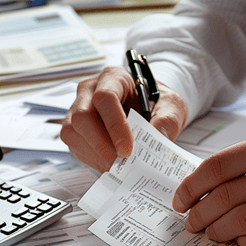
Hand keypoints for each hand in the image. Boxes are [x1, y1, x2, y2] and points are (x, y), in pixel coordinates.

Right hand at [60, 66, 187, 172]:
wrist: (149, 110)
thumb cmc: (157, 104)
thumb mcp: (171, 108)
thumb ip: (167, 122)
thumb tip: (156, 140)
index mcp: (113, 77)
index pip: (105, 97)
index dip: (115, 126)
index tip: (128, 150)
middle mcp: (89, 90)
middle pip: (83, 116)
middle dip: (102, 145)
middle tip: (122, 163)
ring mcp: (77, 109)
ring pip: (73, 132)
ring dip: (95, 155)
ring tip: (117, 168)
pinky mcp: (74, 128)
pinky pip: (74, 145)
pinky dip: (91, 159)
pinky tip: (109, 165)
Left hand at [172, 128, 245, 245]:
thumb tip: (204, 184)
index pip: (218, 167)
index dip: (191, 187)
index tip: (180, 200)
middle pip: (226, 197)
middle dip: (199, 214)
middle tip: (190, 222)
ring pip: (244, 221)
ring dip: (218, 232)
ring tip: (210, 233)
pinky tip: (239, 241)